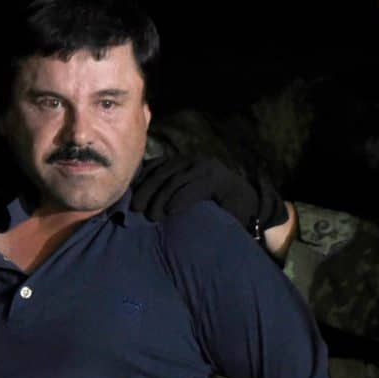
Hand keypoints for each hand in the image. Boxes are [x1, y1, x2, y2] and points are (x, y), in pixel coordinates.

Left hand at [132, 154, 288, 241]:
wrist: (250, 210)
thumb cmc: (214, 207)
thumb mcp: (187, 197)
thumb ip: (168, 193)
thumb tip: (138, 200)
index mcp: (184, 163)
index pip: (156, 166)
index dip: (142, 181)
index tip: (128, 198)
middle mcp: (194, 161)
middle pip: (162, 173)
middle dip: (147, 191)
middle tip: (136, 209)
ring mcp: (207, 168)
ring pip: (175, 181)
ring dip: (160, 199)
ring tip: (152, 215)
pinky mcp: (218, 180)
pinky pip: (194, 188)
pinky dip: (181, 199)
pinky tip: (171, 211)